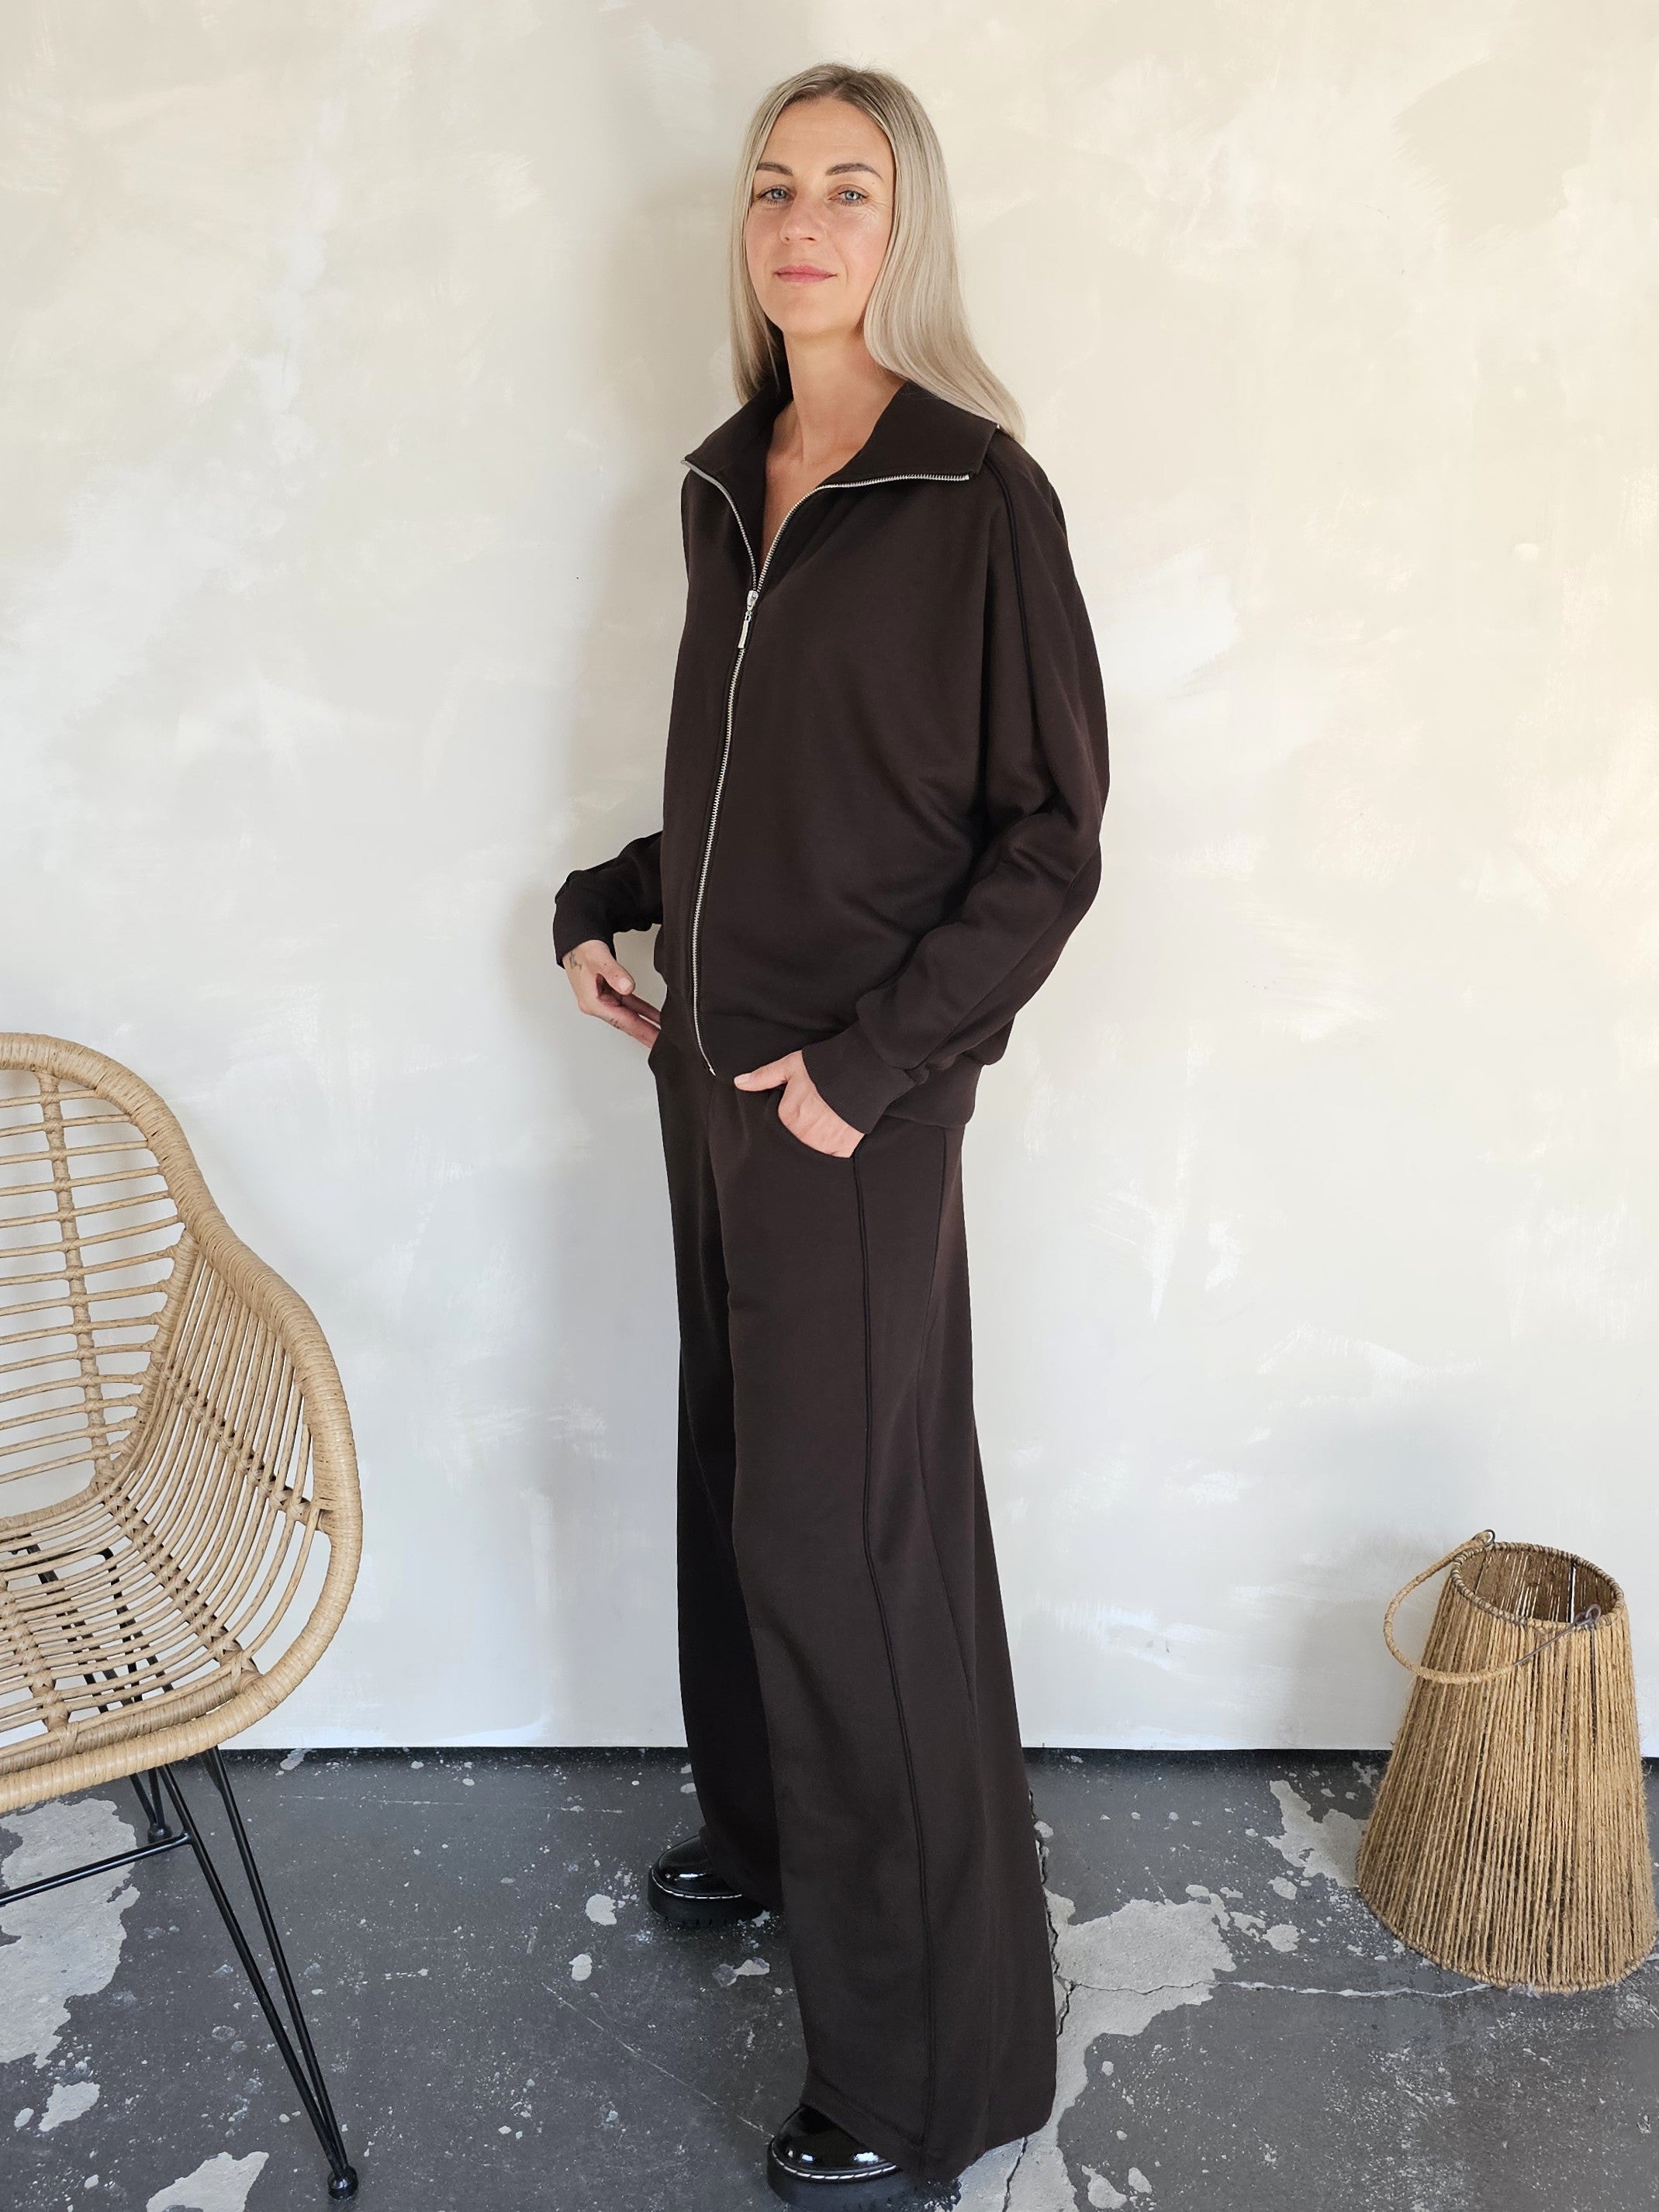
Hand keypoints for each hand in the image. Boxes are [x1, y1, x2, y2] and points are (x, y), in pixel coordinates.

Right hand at [560, 938, 661, 1048]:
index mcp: (592, 1002)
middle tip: (662, 1044)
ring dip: (645, 1022)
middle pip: (626, 1023)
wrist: (575, 941)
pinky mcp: (608, 993)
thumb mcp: (598, 958)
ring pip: (628, 1015)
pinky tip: (653, 1015)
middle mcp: (597, 1004)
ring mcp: (602, 1000)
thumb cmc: (581, 949)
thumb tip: (627, 986)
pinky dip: (641, 1009)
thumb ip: (614, 973)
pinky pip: (628, 1004)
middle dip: (645, 1033)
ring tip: (662, 1032)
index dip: (641, 1030)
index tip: (654, 1039)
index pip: (622, 1021)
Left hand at [733, 1050, 863, 1155]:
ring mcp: (823, 1145)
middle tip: (807, 1125)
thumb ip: (763, 1077)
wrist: (861, 1069)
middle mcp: (802, 1135)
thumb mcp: (789, 1066)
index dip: (782, 1125)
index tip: (792, 1119)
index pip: (776, 1131)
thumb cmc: (824, 1068)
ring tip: (818, 1133)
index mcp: (786, 1118)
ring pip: (809, 1156)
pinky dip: (829, 1155)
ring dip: (810, 1148)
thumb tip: (739, 1082)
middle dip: (795, 1139)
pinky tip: (830, 1143)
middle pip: (791, 1146)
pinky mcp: (842, 1149)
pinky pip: (830, 1161)